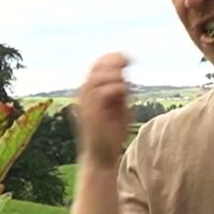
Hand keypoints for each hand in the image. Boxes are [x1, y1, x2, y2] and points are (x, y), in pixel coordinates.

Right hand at [76, 53, 131, 167]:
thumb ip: (120, 93)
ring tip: (125, 80)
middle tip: (128, 60)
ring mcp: (86, 104)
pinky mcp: (92, 114)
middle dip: (113, 61)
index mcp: (89, 93)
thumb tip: (124, 78)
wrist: (102, 157)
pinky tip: (123, 90)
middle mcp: (84, 96)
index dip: (110, 58)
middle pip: (95, 68)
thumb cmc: (111, 134)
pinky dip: (114, 88)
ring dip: (114, 74)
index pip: (96, 67)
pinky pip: (101, 92)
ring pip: (97, 78)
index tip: (127, 57)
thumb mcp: (118, 108)